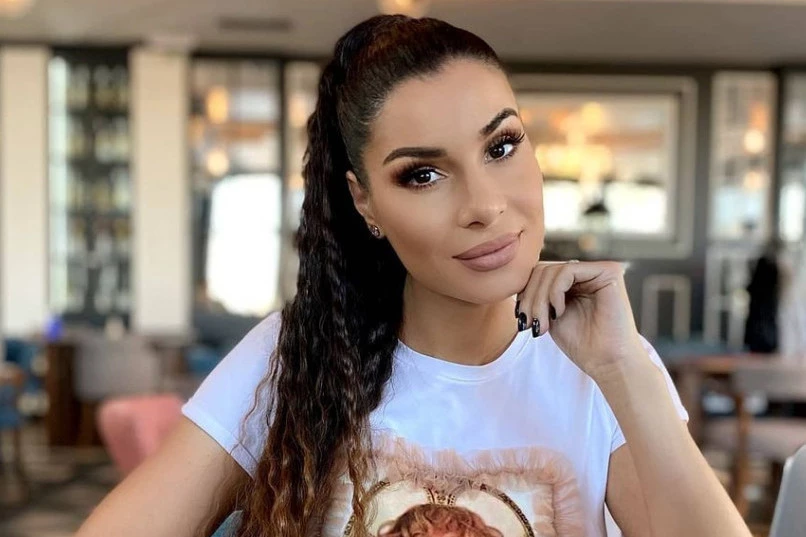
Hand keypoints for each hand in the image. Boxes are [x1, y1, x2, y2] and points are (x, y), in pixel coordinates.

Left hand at [516, 260, 644, 381]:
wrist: (607, 363)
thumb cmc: (581, 344)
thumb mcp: (548, 314)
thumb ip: (538, 294)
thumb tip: (515, 278)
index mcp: (575, 281)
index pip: (539, 273)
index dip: (524, 293)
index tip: (520, 318)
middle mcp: (587, 271)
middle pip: (544, 269)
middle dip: (530, 297)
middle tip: (528, 322)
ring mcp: (599, 270)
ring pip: (552, 270)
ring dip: (539, 299)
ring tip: (542, 323)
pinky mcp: (609, 271)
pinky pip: (567, 270)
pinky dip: (555, 292)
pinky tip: (558, 312)